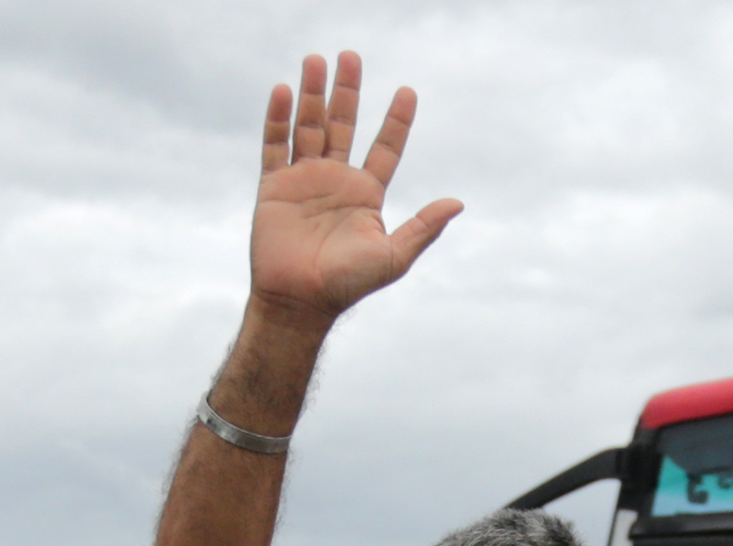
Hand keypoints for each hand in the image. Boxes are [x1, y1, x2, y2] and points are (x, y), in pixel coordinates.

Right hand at [250, 52, 460, 329]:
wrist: (300, 301)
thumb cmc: (348, 284)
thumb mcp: (394, 257)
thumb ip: (423, 227)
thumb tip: (458, 203)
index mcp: (366, 194)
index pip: (385, 148)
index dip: (397, 121)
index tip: (408, 92)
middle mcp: (336, 181)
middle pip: (343, 125)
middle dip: (347, 91)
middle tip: (351, 56)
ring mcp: (304, 180)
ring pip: (309, 126)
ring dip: (312, 94)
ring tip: (316, 60)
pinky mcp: (274, 186)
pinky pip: (276, 145)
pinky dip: (279, 118)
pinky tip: (285, 90)